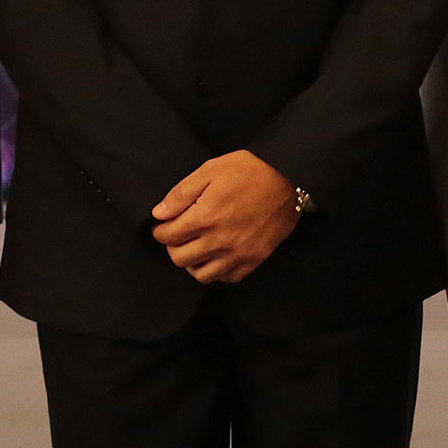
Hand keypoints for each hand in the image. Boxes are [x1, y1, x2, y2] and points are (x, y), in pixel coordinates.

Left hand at [150, 150, 299, 283]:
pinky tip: (217, 255)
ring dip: (193, 262)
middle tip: (178, 234)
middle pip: (179, 259)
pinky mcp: (255, 258)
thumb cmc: (250, 170)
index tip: (164, 224)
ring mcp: (239, 253)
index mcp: (205, 217)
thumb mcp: (210, 170)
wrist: (288, 177)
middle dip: (173, 246)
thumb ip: (181, 193)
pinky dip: (217, 271)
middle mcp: (220, 241)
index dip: (160, 230)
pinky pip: (227, 277)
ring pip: (201, 274)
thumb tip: (159, 214)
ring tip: (197, 246)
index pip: (167, 236)